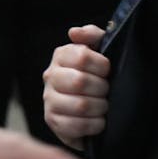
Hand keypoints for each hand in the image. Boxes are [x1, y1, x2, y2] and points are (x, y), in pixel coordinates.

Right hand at [42, 25, 110, 150]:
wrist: (99, 109)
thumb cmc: (100, 77)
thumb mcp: (102, 51)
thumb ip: (92, 35)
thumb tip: (74, 32)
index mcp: (61, 56)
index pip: (82, 57)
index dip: (102, 66)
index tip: (107, 71)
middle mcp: (50, 76)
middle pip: (80, 81)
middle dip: (102, 89)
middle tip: (106, 91)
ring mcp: (49, 100)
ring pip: (80, 105)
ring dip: (100, 108)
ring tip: (103, 107)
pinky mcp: (53, 122)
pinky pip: (76, 126)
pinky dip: (94, 125)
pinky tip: (98, 121)